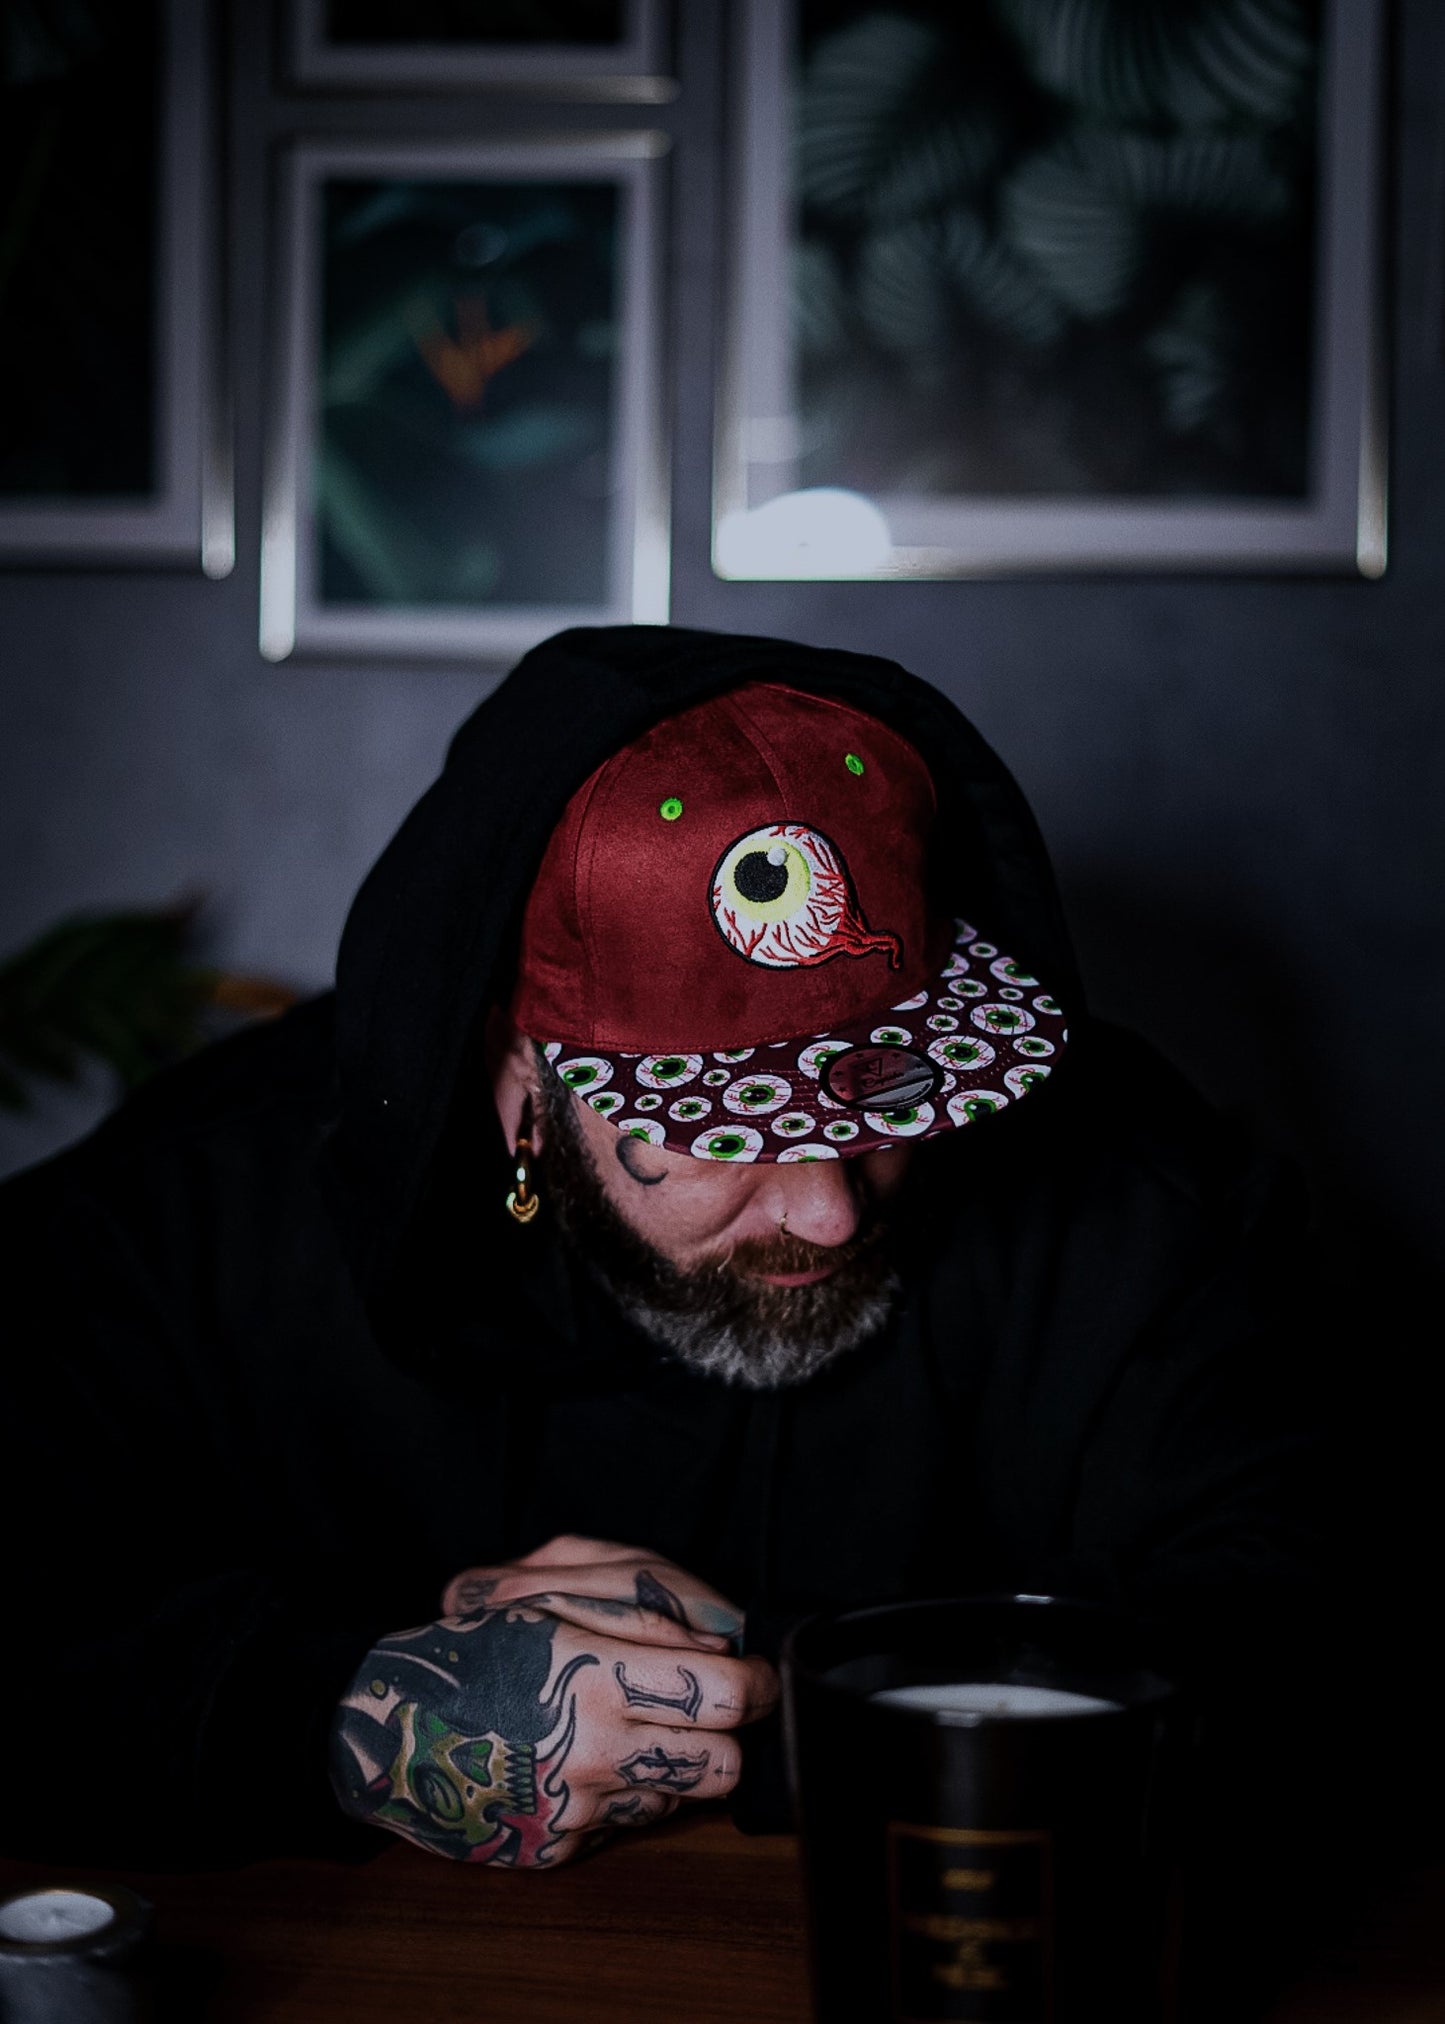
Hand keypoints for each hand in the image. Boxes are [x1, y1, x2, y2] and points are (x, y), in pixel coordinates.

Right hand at [330, 1546, 775, 1867]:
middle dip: (727, 1736)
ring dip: (669, 1765)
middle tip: (703, 1709)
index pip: (729, 1699)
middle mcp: (596, 1754)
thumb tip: (724, 1649)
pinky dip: (620, 1792)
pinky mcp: (561, 1849)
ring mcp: (579, 1811)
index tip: (754, 1675)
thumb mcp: (552, 1597)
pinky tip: (578, 1760)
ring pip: (679, 1798)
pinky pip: (626, 1823)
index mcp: (598, 1680)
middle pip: (725, 1767)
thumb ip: (645, 1616)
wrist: (386, 1729)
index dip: (757, 1684)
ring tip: (619, 1728)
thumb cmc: (472, 1647)